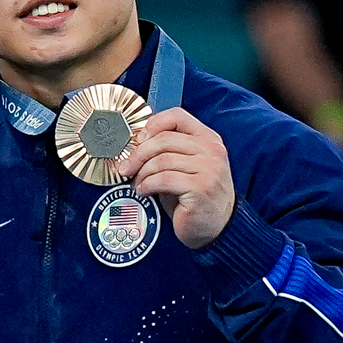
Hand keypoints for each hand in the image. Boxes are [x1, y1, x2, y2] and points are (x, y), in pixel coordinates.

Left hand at [118, 106, 236, 249]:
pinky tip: (145, 191)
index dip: (152, 125)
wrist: (217, 226)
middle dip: (138, 154)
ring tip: (138, 183)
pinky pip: (163, 179)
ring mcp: (209, 169)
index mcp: (208, 139)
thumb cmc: (194, 197)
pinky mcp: (201, 188)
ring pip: (161, 160)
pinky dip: (147, 185)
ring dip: (142, 173)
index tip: (138, 140)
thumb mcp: (184, 167)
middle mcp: (212, 151)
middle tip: (126, 167)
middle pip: (163, 139)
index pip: (177, 116)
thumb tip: (134, 143)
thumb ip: (168, 151)